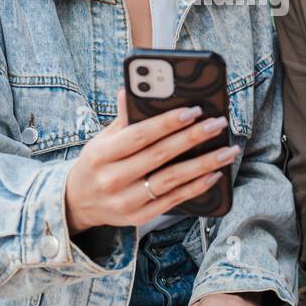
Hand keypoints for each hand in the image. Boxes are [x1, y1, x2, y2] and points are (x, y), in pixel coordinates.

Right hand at [64, 88, 240, 234]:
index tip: (193, 110)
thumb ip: (121, 118)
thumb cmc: (96, 164)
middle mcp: (112, 179)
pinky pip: (173, 200)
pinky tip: (214, 174)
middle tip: (218, 124)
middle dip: (192, 138)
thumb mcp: (101, 139)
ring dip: (203, 164)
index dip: (167, 122)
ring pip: (171, 180)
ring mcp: (126, 201)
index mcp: (101, 154)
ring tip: (227, 150)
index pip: (139, 135)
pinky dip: (196, 187)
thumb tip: (131, 89)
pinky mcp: (138, 217)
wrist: (78, 203)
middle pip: (159, 156)